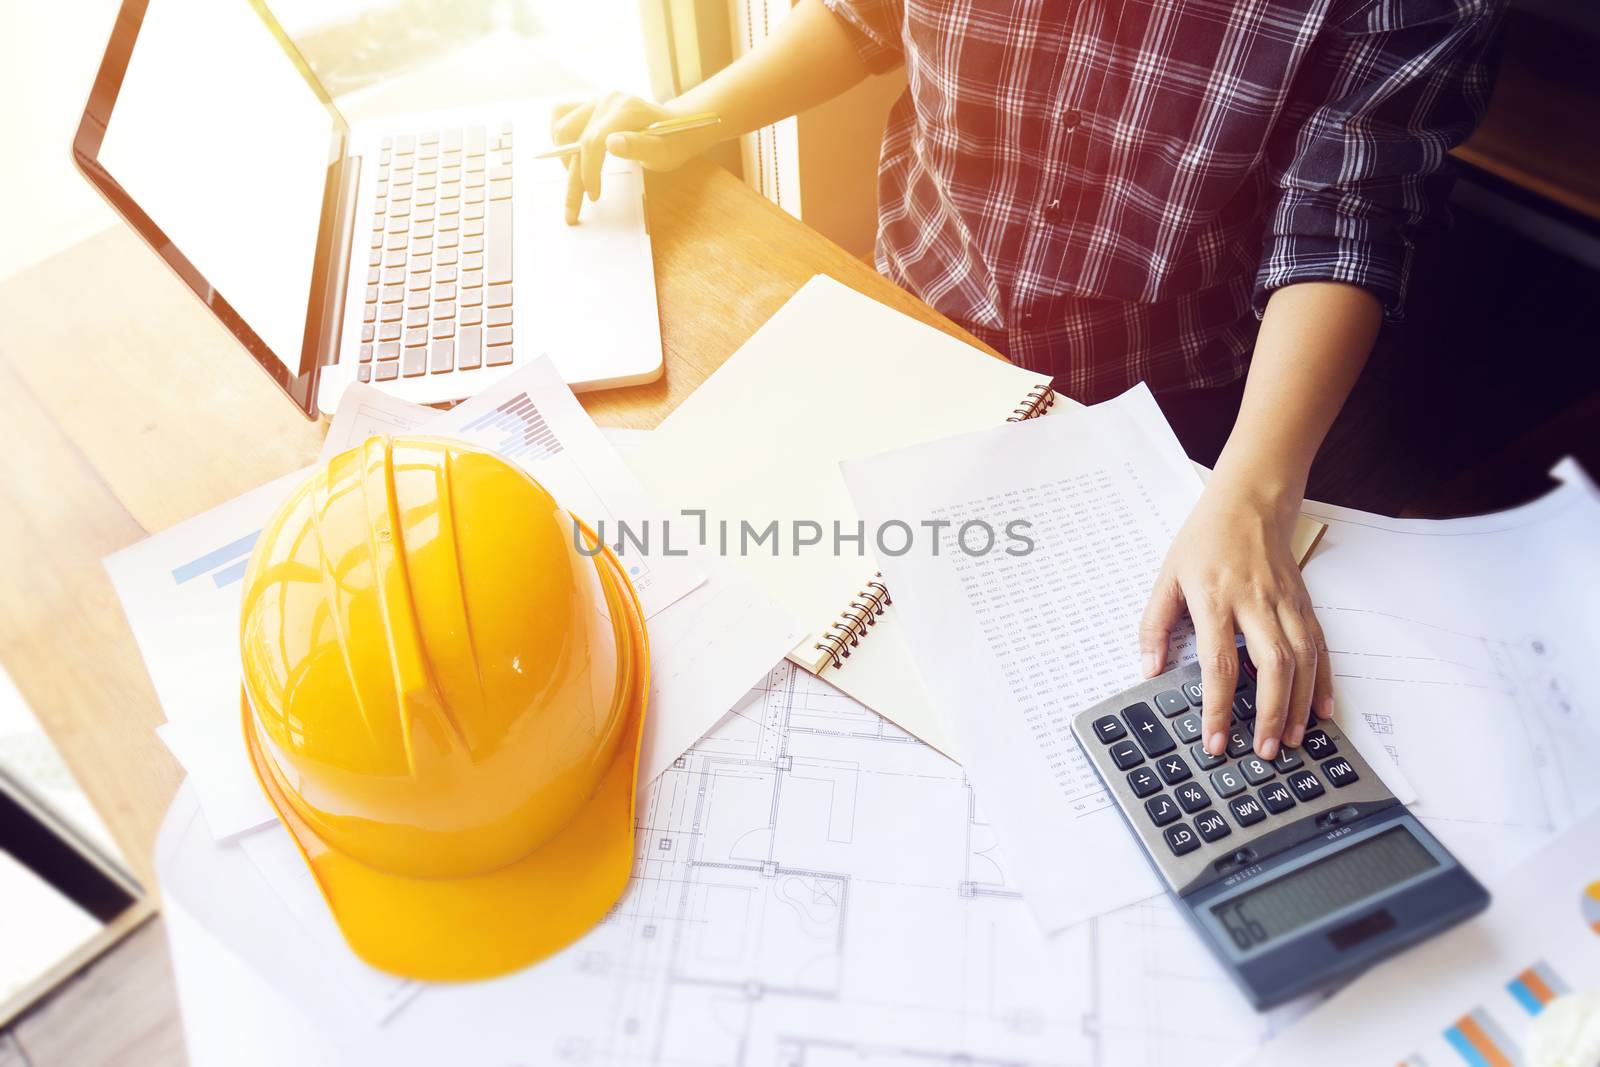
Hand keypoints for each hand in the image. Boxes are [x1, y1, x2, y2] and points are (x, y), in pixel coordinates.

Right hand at [549, 94, 712, 224]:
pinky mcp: (589, 106)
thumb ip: (640, 146)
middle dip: (572, 177)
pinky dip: (560, 139)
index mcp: (627, 109)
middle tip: (572, 210)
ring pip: (562, 127)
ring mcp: (597, 101)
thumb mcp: (664, 151)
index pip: (593, 140)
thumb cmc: (672, 143)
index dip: (588, 172)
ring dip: (563, 158)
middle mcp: (608, 100)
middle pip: (574, 138)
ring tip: (577, 181)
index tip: (593, 196)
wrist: (676, 127)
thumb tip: (611, 143)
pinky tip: (571, 160)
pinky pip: (561, 117)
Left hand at [1138, 481, 1332, 761]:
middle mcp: (1255, 602)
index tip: (1216, 741)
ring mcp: (1285, 602)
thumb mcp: (1167, 576)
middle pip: (1271, 666)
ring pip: (1302, 660)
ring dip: (1299, 705)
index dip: (1219, 706)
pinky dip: (1324, 681)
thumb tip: (1149, 669)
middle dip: (1271, 714)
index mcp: (1215, 598)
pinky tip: (1321, 709)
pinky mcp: (1304, 602)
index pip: (1218, 662)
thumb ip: (1155, 625)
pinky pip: (1320, 647)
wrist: (1250, 500)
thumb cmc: (1205, 539)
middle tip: (1265, 751)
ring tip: (1292, 741)